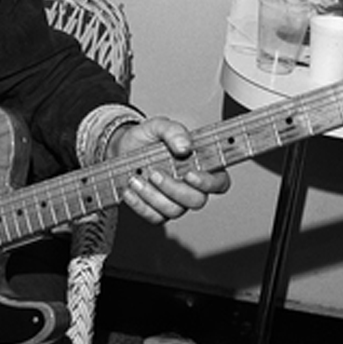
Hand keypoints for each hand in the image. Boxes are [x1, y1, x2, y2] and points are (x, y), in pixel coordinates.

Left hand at [109, 117, 229, 223]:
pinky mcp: (157, 211)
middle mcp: (191, 187)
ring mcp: (175, 201)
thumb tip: (184, 145)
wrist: (123, 149)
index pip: (219, 182)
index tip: (190, 174)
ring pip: (174, 210)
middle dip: (174, 189)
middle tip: (154, 173)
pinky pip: (155, 217)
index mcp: (201, 165)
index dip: (209, 183)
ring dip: (152, 196)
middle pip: (197, 200)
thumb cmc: (147, 138)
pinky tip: (129, 190)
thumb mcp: (158, 126)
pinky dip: (140, 205)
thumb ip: (173, 131)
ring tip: (135, 179)